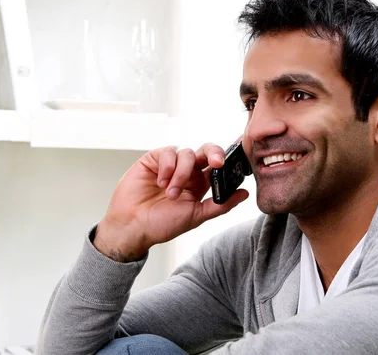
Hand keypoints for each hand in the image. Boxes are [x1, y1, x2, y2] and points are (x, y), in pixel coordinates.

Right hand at [94, 143, 248, 261]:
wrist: (133, 227)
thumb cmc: (162, 224)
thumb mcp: (196, 216)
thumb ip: (220, 204)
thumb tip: (245, 194)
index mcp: (200, 184)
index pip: (218, 166)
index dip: (228, 159)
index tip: (239, 156)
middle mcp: (187, 171)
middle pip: (207, 151)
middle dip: (214, 153)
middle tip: (216, 163)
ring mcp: (171, 164)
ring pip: (187, 154)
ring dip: (182, 174)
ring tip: (171, 193)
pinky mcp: (154, 160)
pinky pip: (168, 152)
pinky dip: (168, 167)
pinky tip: (161, 182)